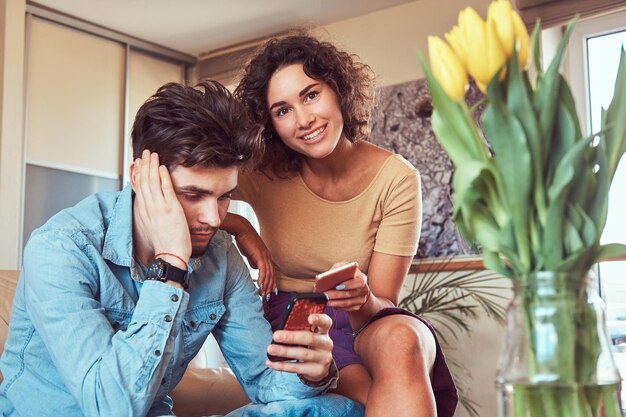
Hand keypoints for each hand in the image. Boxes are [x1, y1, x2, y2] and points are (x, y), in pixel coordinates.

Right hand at [132, 150, 190, 267]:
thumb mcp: (150, 227)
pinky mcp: (170, 209)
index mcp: (142, 212)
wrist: (170, 255)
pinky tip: (163, 168)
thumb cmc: (164, 243)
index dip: (137, 173)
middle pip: (143, 181)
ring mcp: (158, 208)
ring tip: (153, 155)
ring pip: (152, 182)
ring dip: (152, 166)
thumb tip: (148, 207)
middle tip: (145, 153)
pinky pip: (165, 189)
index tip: (138, 163)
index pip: (137, 188)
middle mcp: (147, 208)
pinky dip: (163, 177)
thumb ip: (148, 214)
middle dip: (144, 165)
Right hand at [235, 229, 275, 297]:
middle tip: (267, 296)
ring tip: (263, 293)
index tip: (270, 290)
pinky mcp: (260, 255)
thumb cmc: (244, 239)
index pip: (271, 271)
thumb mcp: (250, 253)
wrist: (242, 230)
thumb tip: (256, 268)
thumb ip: (254, 261)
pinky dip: (262, 278)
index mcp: (266, 256)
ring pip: (268, 273)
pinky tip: (260, 285)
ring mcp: (264, 255)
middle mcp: (267, 256)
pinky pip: (263, 269)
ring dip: (266, 284)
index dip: (271, 282)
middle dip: (270, 286)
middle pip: (271, 274)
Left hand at [265, 313, 333, 381]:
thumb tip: (279, 332)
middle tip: (276, 335)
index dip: (319, 319)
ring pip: (302, 354)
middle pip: (310, 338)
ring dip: (284, 351)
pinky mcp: (317, 371)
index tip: (309, 318)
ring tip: (270, 349)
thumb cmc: (308, 345)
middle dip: (291, 337)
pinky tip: (271, 363)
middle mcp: (326, 344)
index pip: (325, 322)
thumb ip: (300, 330)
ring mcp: (323, 358)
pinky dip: (282, 365)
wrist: (319, 367)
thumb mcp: (309, 335)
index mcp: (323, 331)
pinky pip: (297, 368)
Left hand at [322, 262, 370, 310]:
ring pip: (346, 303)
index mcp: (362, 278)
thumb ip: (338, 268)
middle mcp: (364, 290)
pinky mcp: (356, 307)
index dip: (349, 285)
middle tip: (324, 294)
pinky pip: (345, 308)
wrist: (356, 286)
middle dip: (335, 294)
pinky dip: (336, 306)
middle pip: (349, 294)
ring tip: (324, 300)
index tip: (337, 286)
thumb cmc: (347, 274)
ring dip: (334, 302)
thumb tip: (328, 275)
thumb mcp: (344, 267)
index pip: (359, 283)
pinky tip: (328, 303)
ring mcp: (361, 300)